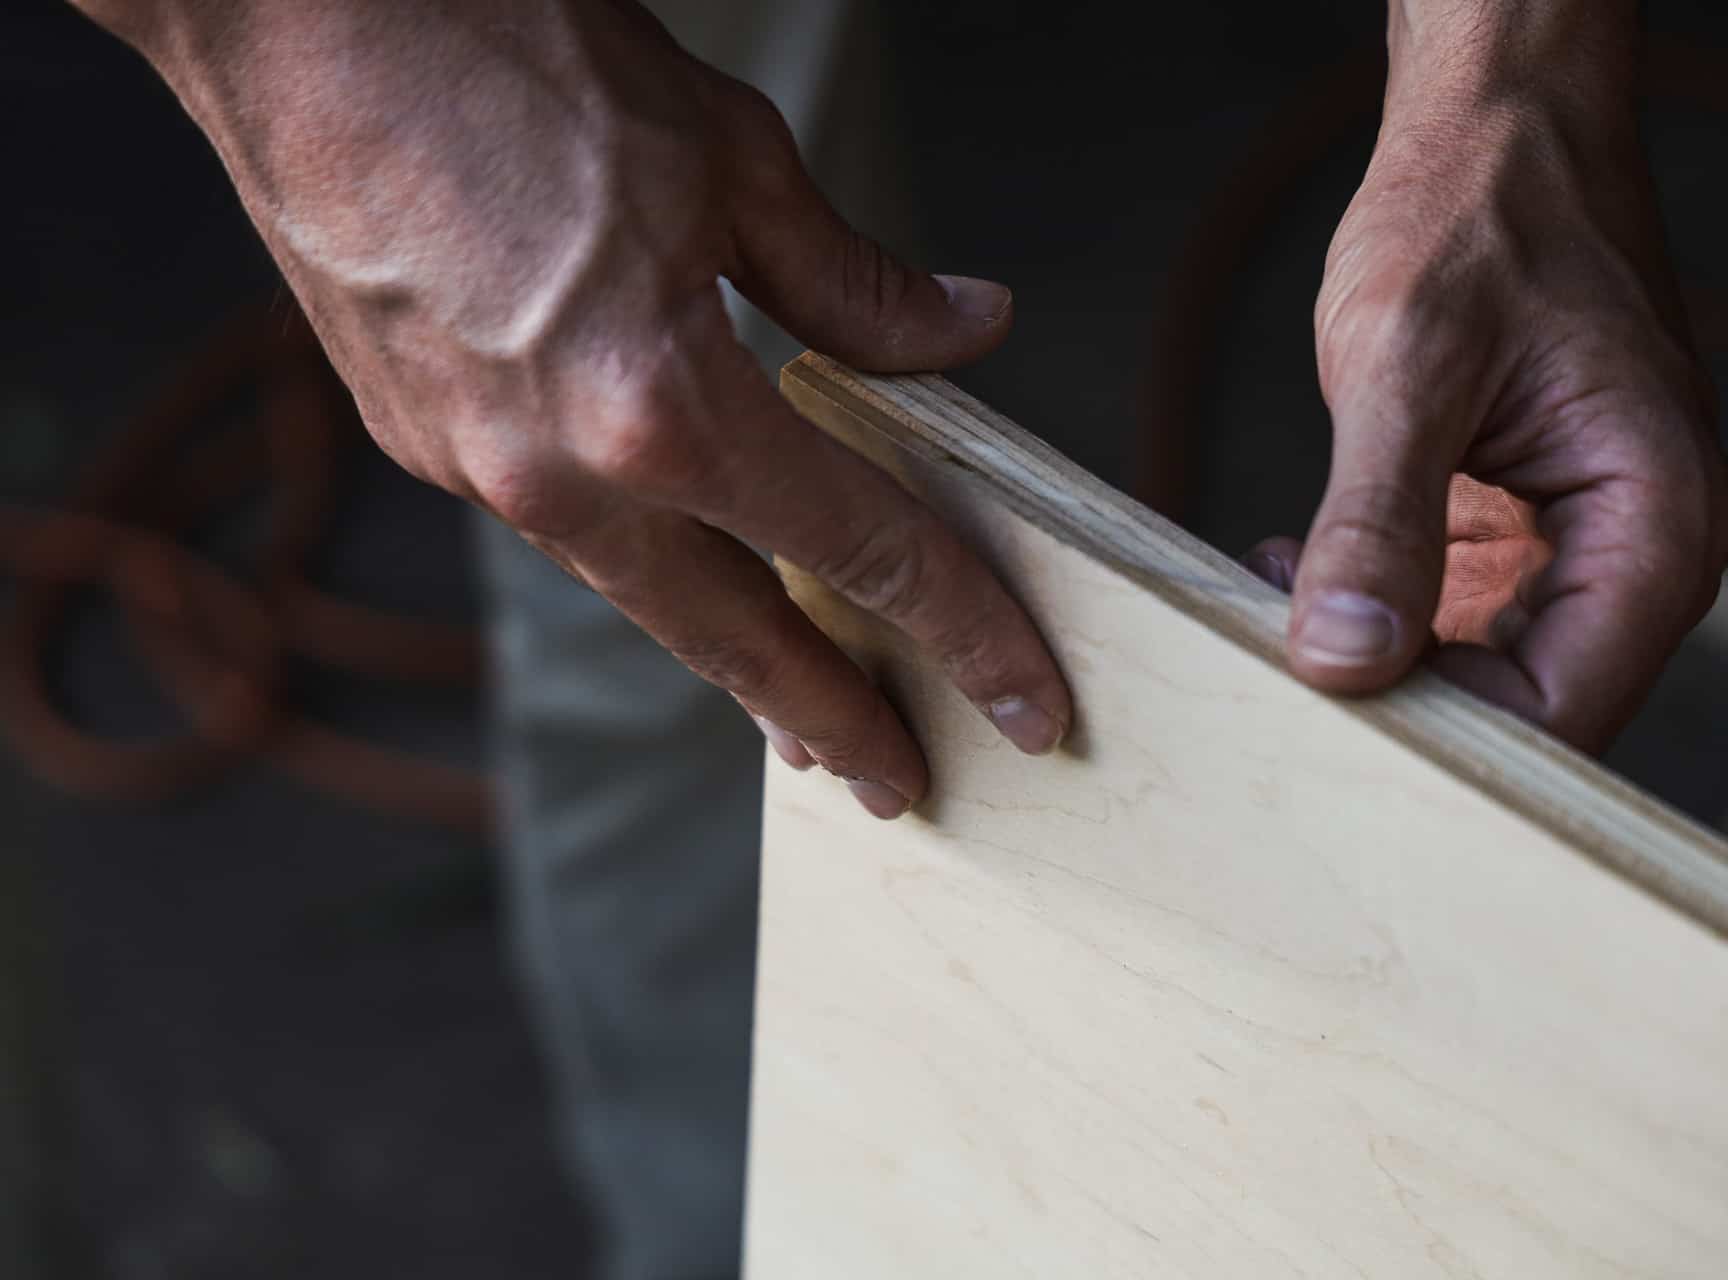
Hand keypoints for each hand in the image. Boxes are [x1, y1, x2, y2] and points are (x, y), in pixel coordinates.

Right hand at [92, 0, 1071, 817]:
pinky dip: (645, 558)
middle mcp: (561, 475)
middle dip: (831, 723)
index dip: (964, 636)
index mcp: (662, 406)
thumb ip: (854, 286)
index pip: (863, 553)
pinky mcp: (424, 442)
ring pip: (642, 598)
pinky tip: (683, 553)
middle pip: (736, 642)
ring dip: (733, 657)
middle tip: (900, 784)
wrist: (295, 17)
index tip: (1024, 704)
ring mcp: (479, 470)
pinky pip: (567, 529)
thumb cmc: (504, 54)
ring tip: (803, 705)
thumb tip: (961, 334)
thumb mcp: (733, 160)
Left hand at [1246, 12, 1727, 751]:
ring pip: (1480, 678)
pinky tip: (1291, 574)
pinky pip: (1449, 623)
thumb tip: (1346, 656)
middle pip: (1528, 714)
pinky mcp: (1516, 537)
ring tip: (1272, 608)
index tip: (1328, 715)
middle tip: (1277, 676)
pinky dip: (1367, 613)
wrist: (1495, 141)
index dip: (1448, 738)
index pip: (1565, 711)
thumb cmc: (1481, 218)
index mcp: (1655, 524)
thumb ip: (1378, 517)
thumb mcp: (1410, 362)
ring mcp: (1575, 552)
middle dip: (1402, 709)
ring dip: (1374, 663)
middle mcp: (1635, 555)